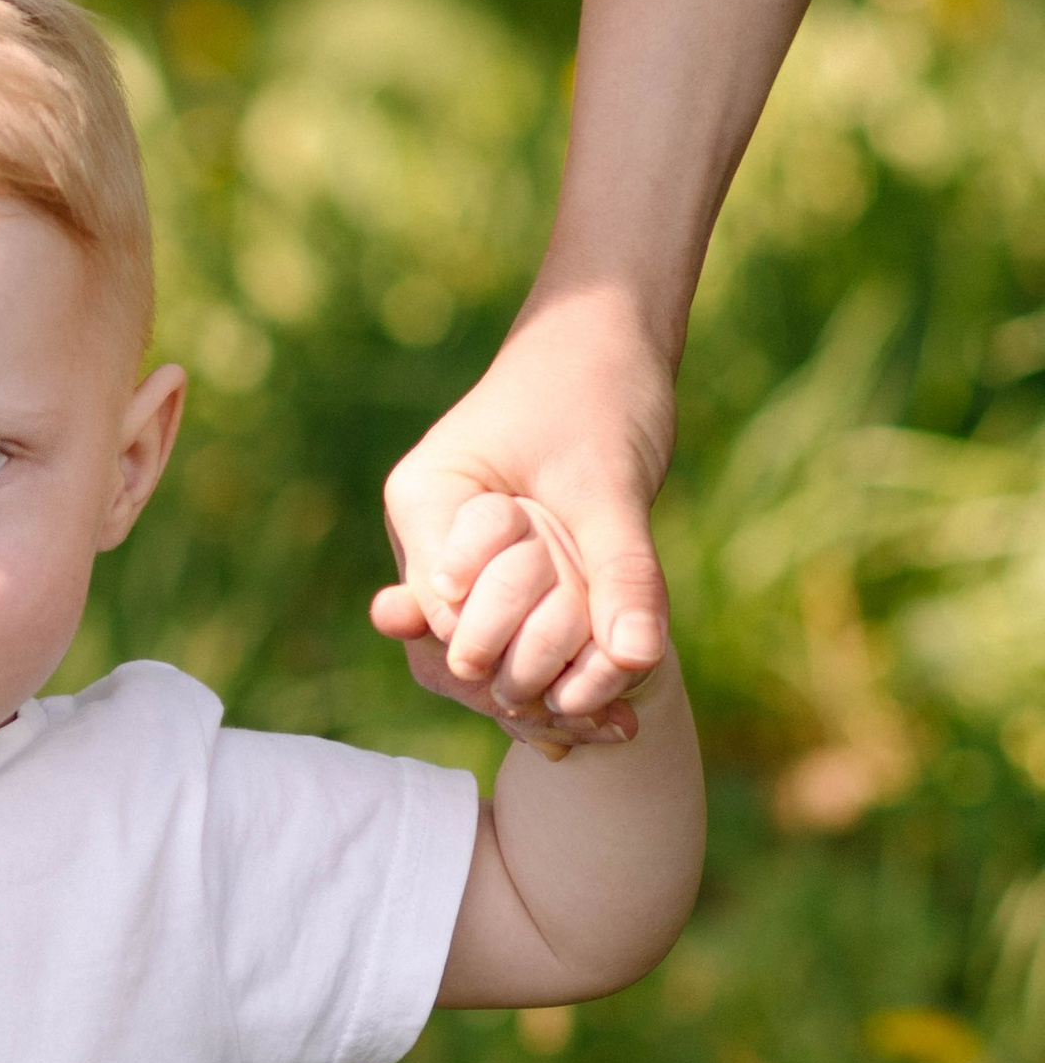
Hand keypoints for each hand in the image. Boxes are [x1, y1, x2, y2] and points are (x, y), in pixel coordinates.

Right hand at [374, 281, 678, 733]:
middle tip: (593, 726)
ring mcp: (459, 561)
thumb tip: (636, 659)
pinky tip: (612, 711)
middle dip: (519, 687)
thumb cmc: (598, 386)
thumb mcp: (612, 480)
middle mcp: (429, 540)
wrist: (609, 336)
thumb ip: (620, 568)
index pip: (442, 613)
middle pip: (448, 649)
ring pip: (481, 654)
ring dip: (543, 688)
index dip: (500, 658)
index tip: (570, 696)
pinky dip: (560, 669)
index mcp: (425, 503)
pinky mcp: (498, 573)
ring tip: (610, 724)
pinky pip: (516, 636)